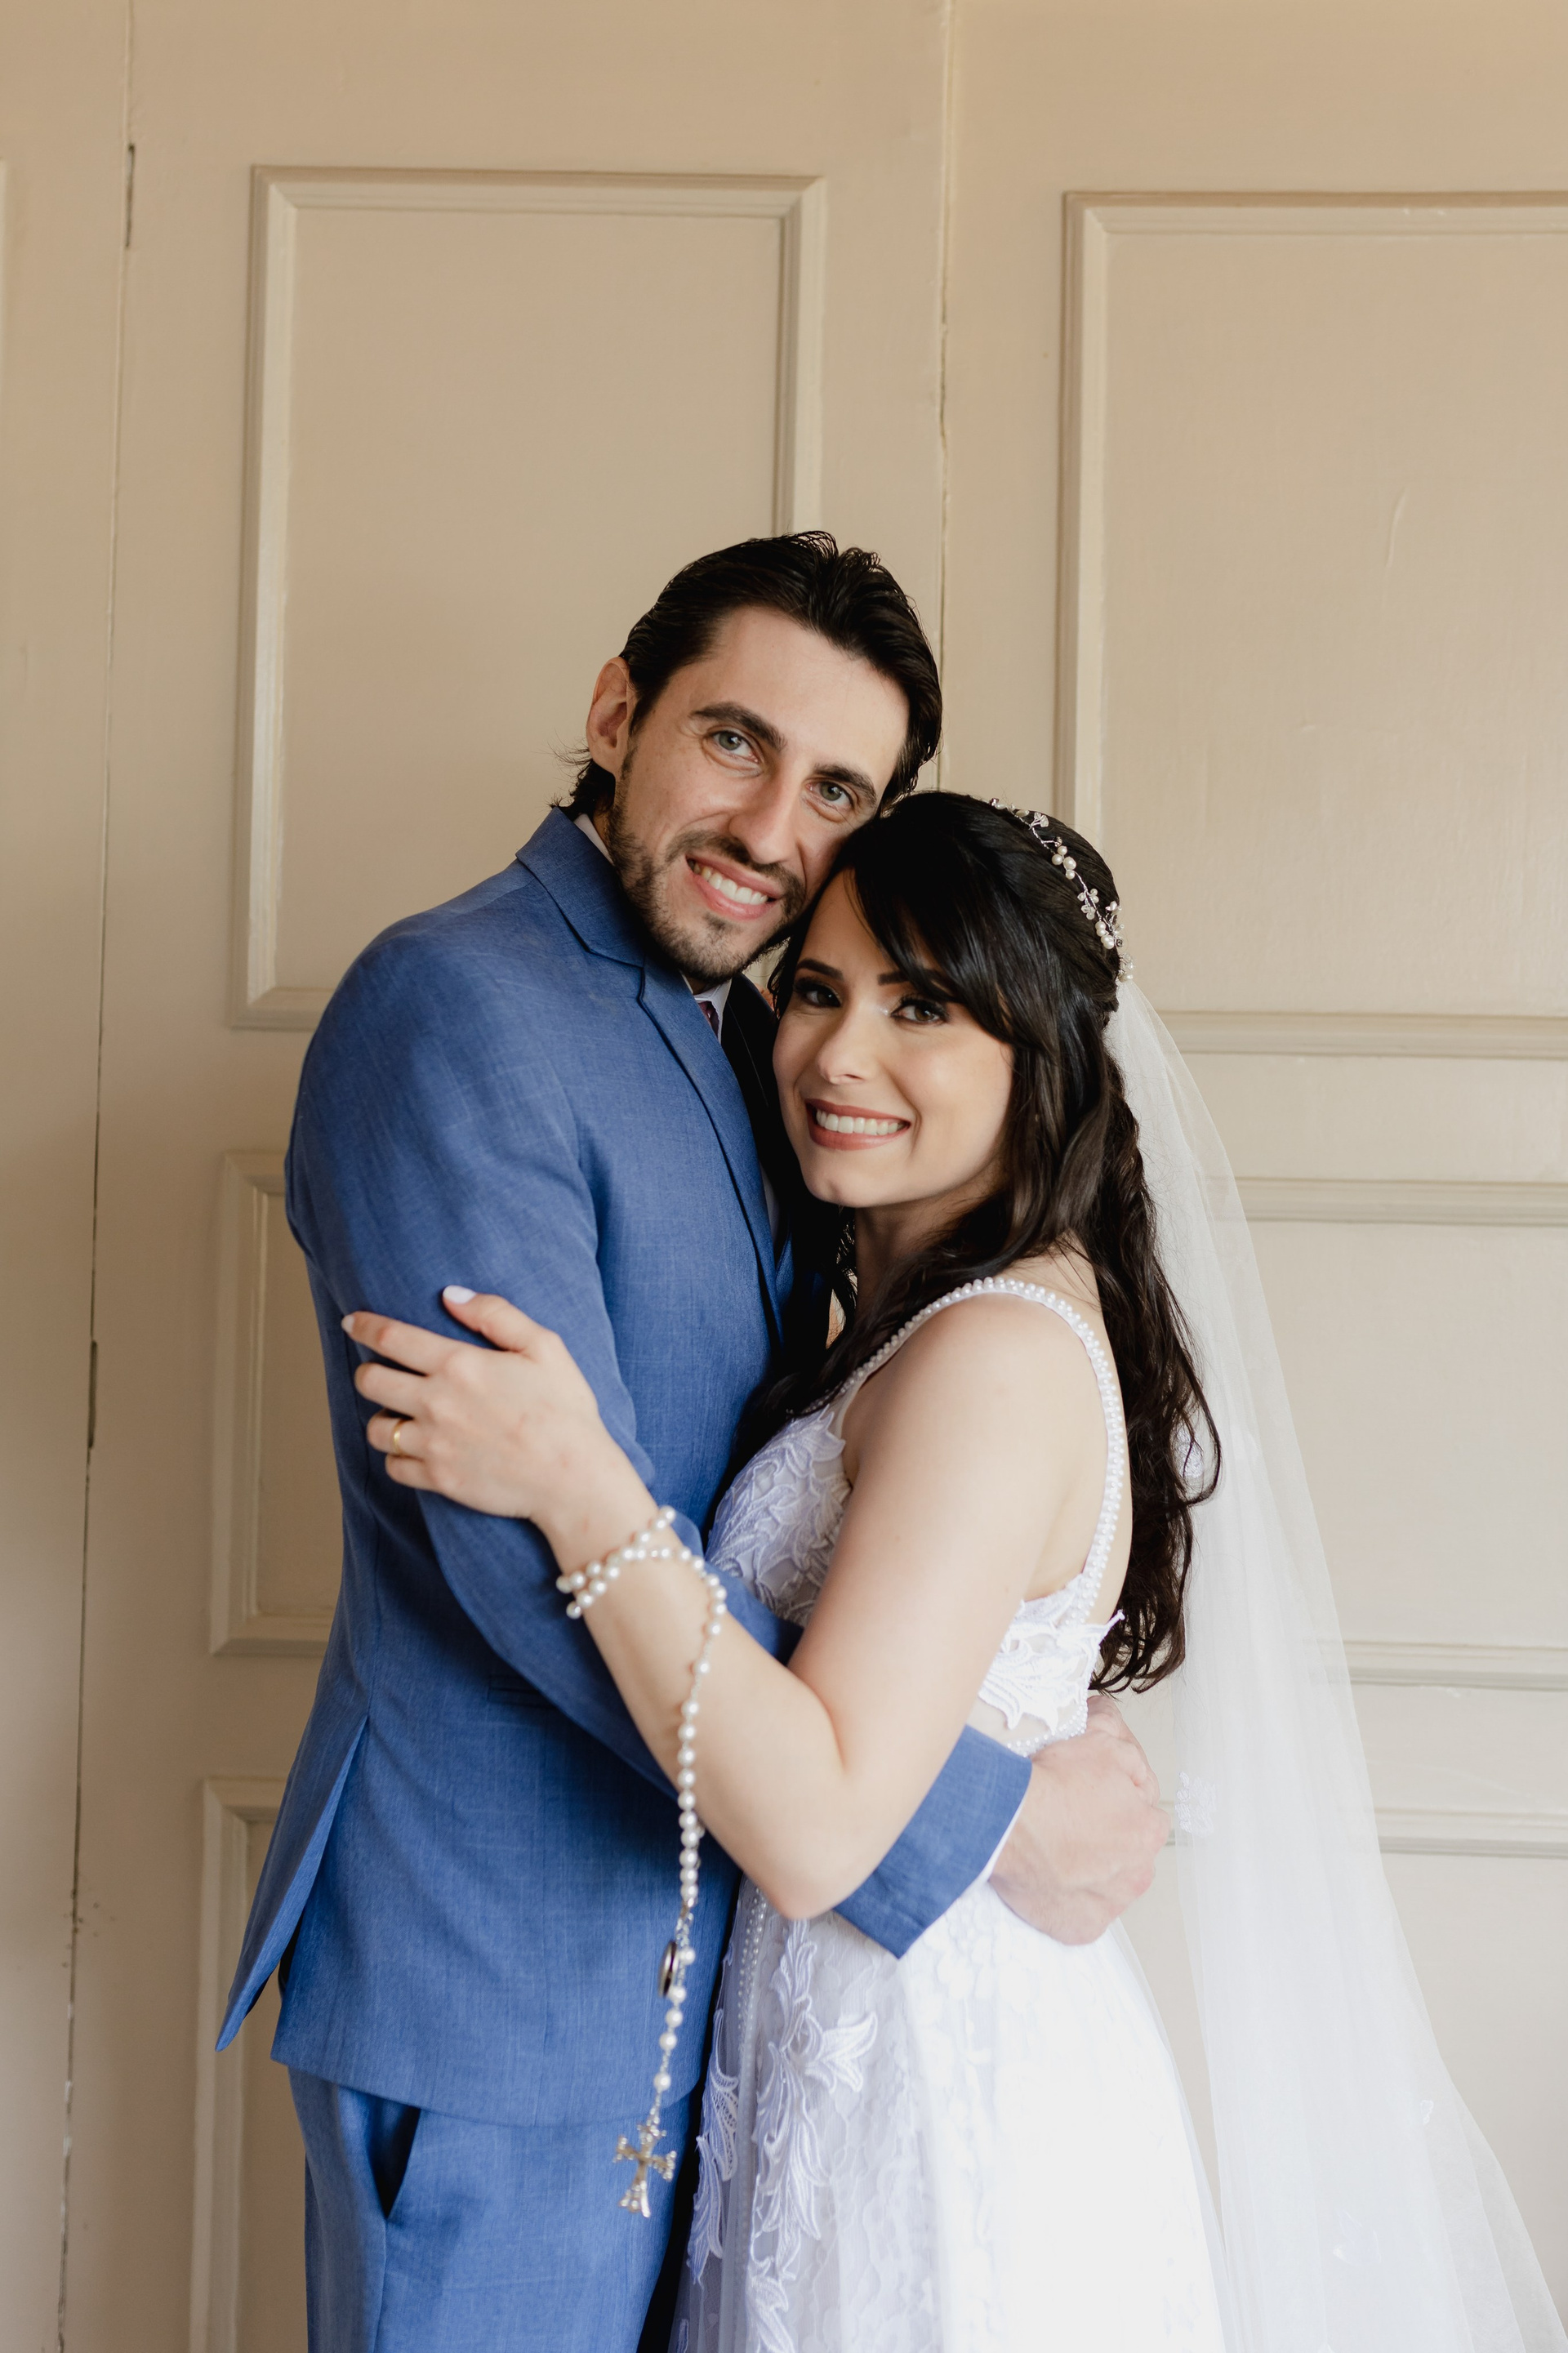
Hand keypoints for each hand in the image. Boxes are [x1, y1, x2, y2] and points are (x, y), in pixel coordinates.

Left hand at [344, 1290, 643, 1550]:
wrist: (574, 1478)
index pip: (391, 1338)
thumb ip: (495, 1314)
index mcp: (459, 1365)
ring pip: (376, 1429)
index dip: (364, 1326)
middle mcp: (437, 1403)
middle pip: (370, 1381)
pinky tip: (415, 1450)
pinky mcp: (438, 1480)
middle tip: (379, 1372)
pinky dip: (398, 1458)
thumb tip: (451, 1294)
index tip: (352, 1321)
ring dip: (382, 1418)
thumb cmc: (564, 1409)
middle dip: (368, 1371)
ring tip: (399, 1415)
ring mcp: (434, 1444)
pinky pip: (393, 1467)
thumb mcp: (543, 1346)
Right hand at [989, 1694, 1167, 1944]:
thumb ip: (1122, 1740)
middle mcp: (1137, 1874)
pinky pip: (1082, 1912)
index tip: (1092, 1794)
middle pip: (1129, 1852)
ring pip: (1109, 1883)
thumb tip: (1118, 1726)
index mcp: (1149, 1830)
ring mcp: (1109, 1905)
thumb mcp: (1099, 1740)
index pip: (1147, 1813)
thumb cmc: (1052, 1784)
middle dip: (1109, 1837)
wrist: (1007, 1824)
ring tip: (1059, 1848)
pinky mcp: (1081, 1928)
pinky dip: (1069, 1898)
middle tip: (1071, 1819)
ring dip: (1093, 1869)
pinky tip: (1051, 1876)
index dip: (1120, 1800)